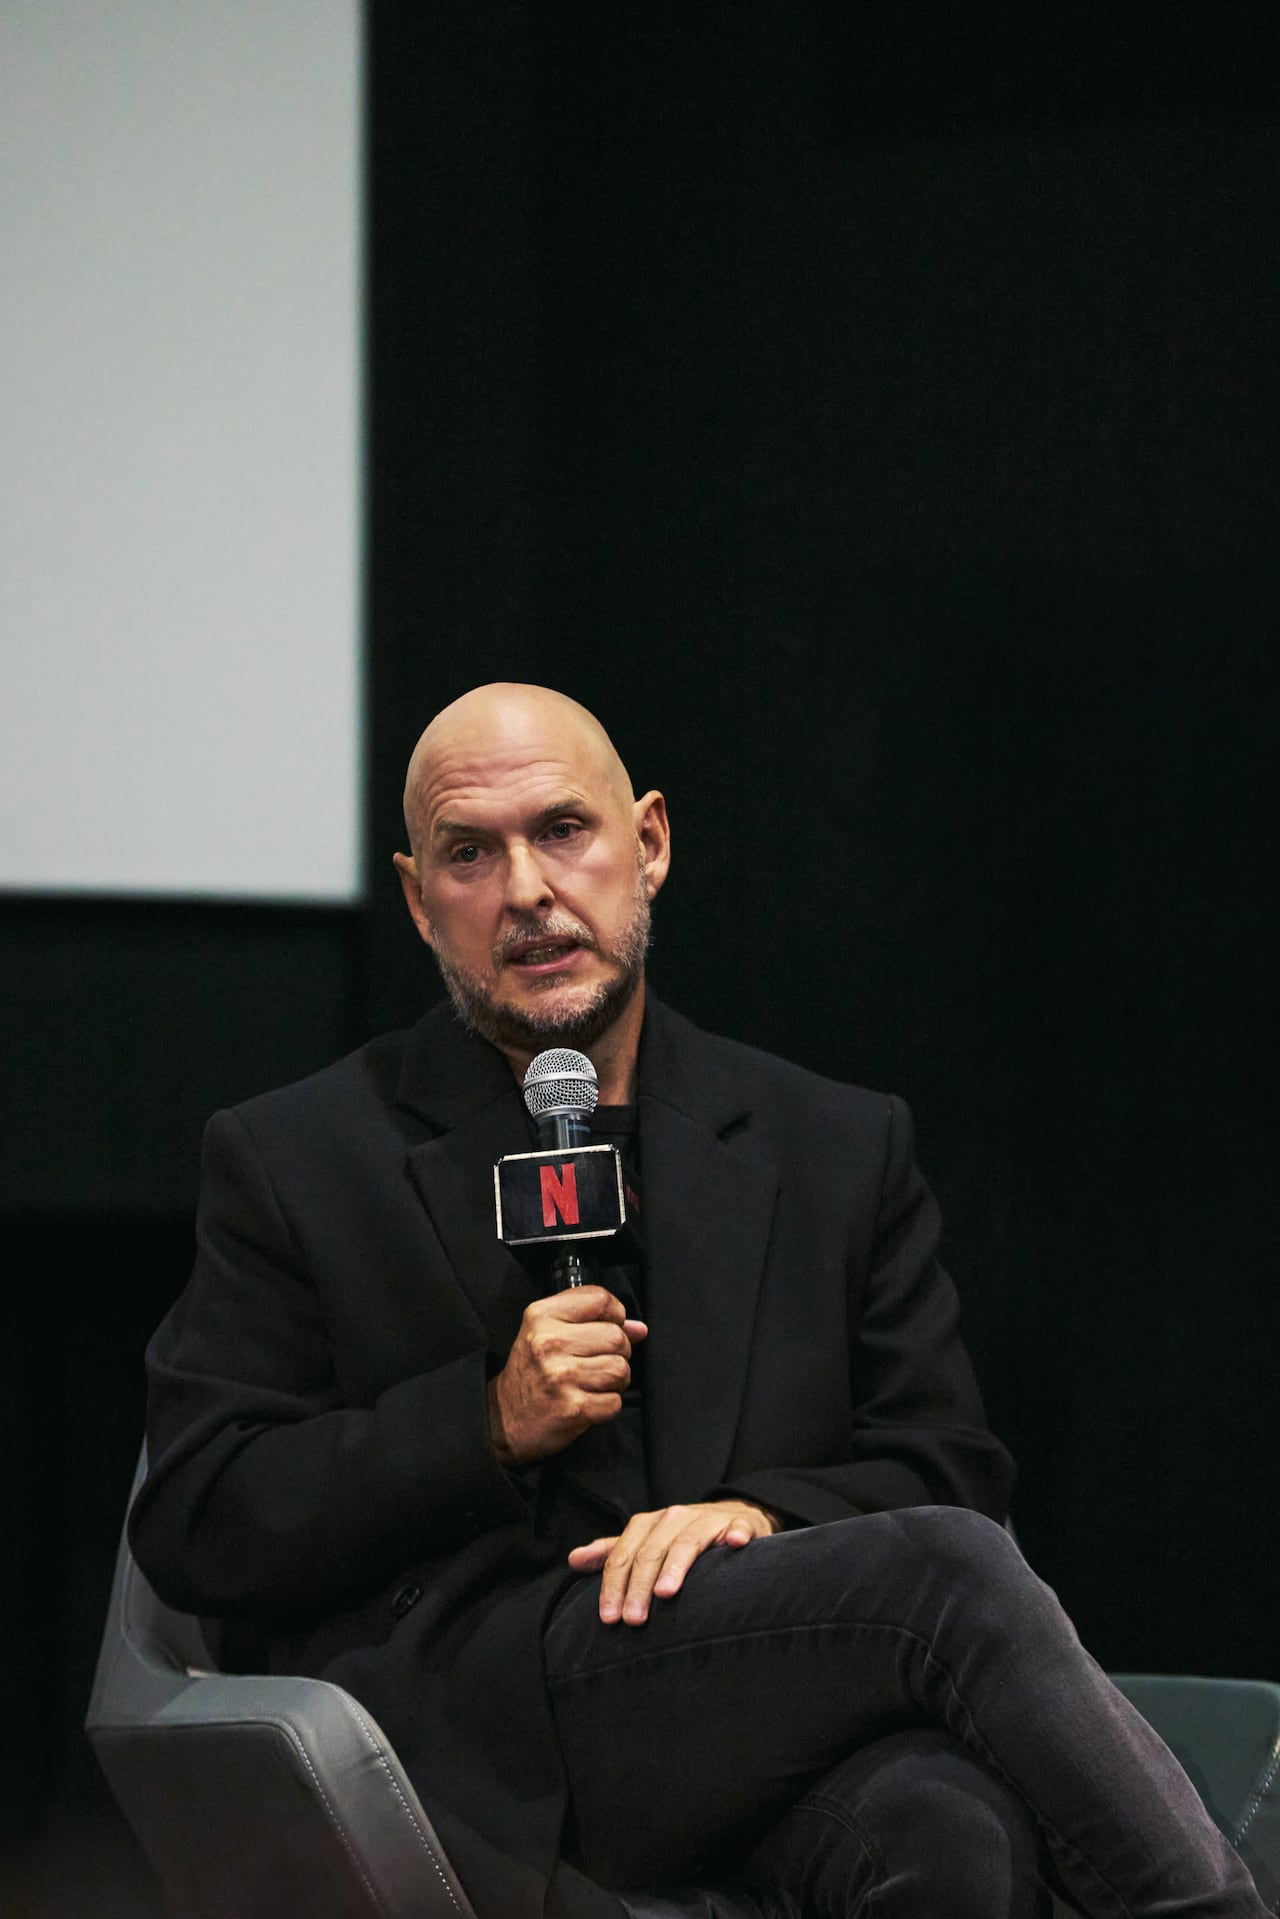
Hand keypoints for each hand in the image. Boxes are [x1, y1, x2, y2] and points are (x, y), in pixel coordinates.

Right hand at [487, 1285, 646, 1464]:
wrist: (501, 1418)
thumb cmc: (531, 1371)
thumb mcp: (548, 1333)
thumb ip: (593, 1322)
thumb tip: (640, 1328)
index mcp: (542, 1316)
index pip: (601, 1299)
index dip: (615, 1314)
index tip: (607, 1327)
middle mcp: (549, 1342)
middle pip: (617, 1337)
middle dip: (618, 1352)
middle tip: (599, 1362)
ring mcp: (560, 1376)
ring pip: (621, 1369)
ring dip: (615, 1381)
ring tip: (595, 1383)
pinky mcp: (572, 1408)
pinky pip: (615, 1402)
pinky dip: (607, 1405)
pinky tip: (589, 1403)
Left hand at [567, 1499, 780, 1624]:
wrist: (731, 1518)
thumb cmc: (682, 1538)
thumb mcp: (645, 1544)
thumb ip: (612, 1553)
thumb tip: (573, 1560)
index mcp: (649, 1524)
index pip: (623, 1554)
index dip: (613, 1585)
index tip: (609, 1618)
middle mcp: (675, 1518)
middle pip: (651, 1551)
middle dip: (639, 1586)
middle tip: (633, 1619)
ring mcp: (708, 1519)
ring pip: (687, 1541)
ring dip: (675, 1566)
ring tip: (665, 1593)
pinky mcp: (741, 1523)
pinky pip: (738, 1526)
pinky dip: (736, 1534)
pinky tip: (735, 1545)